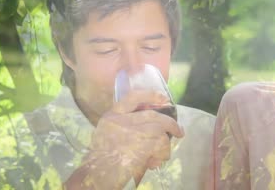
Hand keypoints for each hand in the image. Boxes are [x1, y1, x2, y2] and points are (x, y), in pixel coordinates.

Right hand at [65, 90, 183, 188]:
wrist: (95, 179)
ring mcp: (131, 132)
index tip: (163, 97)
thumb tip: (154, 130)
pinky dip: (162, 155)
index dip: (150, 95)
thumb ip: (128, 129)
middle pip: (152, 115)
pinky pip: (161, 145)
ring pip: (159, 130)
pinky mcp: (141, 145)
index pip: (132, 97)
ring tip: (163, 154)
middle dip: (169, 122)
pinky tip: (155, 164)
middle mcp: (120, 121)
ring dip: (166, 143)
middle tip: (179, 130)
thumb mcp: (111, 138)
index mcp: (111, 117)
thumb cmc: (103, 163)